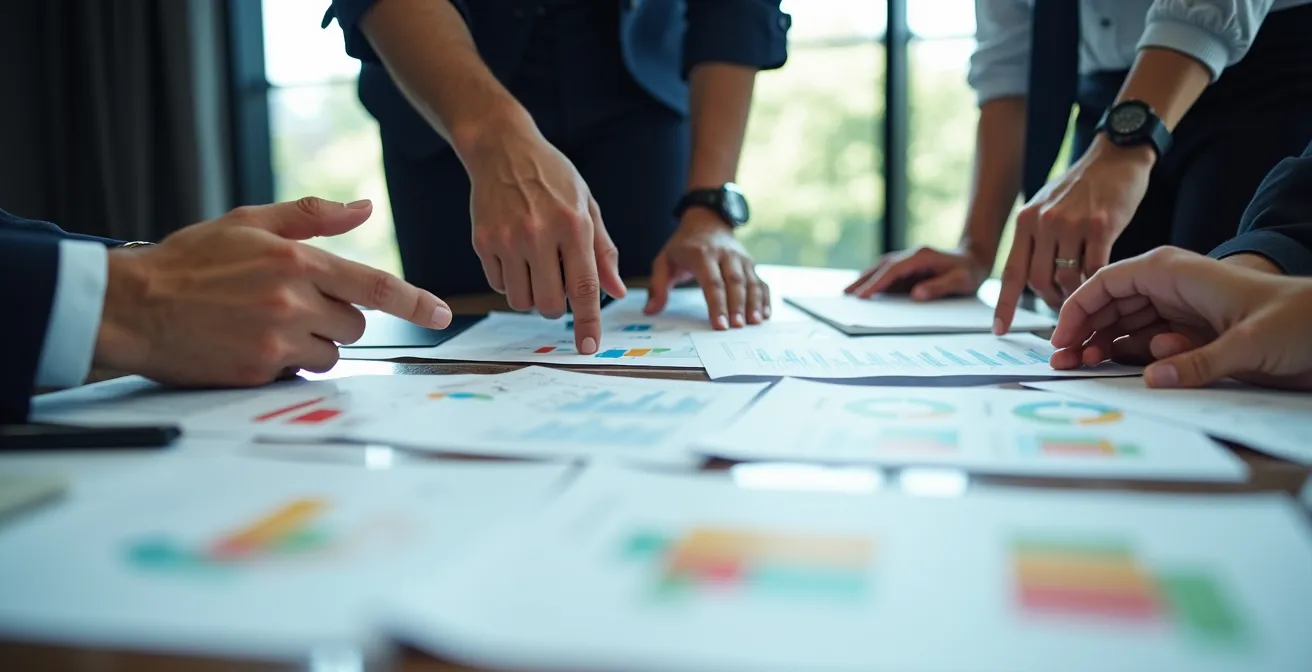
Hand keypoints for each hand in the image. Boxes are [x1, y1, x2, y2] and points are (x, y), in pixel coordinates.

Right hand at [95, 198, 451, 385]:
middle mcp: (293, 301)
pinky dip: (287, 363)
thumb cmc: (192, 262)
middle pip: (355, 324)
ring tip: (268, 326)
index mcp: (297, 261)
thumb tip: (364, 208)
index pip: (374, 285)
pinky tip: (252, 344)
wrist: (135, 305)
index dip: (414, 302)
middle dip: (337, 319)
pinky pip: (299, 374)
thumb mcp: (250, 223)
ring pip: (331, 353)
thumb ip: (312, 216)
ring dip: (314, 345)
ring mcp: (277, 339)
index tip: (441, 315)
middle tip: (295, 307)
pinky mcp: (259, 371)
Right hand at [465, 122, 626, 353]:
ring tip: (535, 267)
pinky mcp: (482, 242)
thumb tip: (616, 292)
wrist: (502, 149)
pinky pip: (498, 286)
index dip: (588, 322)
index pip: (583, 287)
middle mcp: (538, 234)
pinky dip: (510, 283)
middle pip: (548, 304)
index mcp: (572, 225)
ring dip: (531, 296)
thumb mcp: (587, 205)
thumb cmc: (552, 178)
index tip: (589, 348)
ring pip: (521, 301)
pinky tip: (515, 256)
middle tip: (557, 284)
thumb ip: (602, 251)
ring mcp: (506, 239)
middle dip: (556, 307)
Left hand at [644, 210, 768, 328]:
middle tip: (737, 328)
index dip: (717, 304)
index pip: (712, 282)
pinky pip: (761, 282)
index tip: (720, 324)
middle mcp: (725, 255)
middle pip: (735, 283)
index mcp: (702, 254)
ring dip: (754, 304)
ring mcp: (741, 259)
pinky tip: (764, 315)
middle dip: (737, 306)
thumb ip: (658, 286)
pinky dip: (764, 299)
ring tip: (753, 323)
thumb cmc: (684, 246)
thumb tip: (650, 311)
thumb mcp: (664, 260)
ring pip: (751, 282)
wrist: (706, 221)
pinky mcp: (750, 264)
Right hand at [845, 246, 991, 299]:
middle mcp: (911, 255)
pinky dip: (873, 279)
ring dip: (864, 278)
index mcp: (921, 257)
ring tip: (848, 292)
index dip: (876, 283)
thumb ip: (939, 287)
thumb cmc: (969, 272)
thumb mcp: (961, 281)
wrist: (975, 259)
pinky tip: (864, 289)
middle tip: (845, 294)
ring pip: (881, 268)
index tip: (863, 296)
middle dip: (863, 280)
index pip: (892, 271)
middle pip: (881, 267)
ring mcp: (908, 260)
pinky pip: (887, 273)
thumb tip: (916, 295)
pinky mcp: (908, 267)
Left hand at [994, 138, 1153, 333]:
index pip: (1011, 272)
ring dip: (1074, 295)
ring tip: (1084, 292)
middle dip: (1050, 301)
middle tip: (1064, 305)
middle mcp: (1043, 222)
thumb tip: (1029, 280)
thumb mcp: (1046, 206)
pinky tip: (1102, 281)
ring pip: (1066, 279)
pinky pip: (1095, 269)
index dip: (1004, 305)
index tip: (998, 331)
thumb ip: (1035, 238)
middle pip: (1038, 281)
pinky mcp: (1101, 225)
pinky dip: (1097, 282)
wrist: (1116, 156)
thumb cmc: (1082, 187)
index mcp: (1026, 220)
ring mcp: (1071, 223)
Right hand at [1049, 246, 1311, 389]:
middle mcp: (1170, 288)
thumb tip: (1154, 379)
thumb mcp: (1251, 343)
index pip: (1106, 282)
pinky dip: (1126, 356)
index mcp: (1174, 272)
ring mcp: (1178, 311)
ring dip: (1100, 345)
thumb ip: (1201, 363)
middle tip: (1063, 363)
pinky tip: (1113, 370)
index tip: (1060, 339)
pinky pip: (1144, 343)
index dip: (1077, 309)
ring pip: (1123, 325)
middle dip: (1082, 332)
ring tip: (1081, 369)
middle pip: (1108, 304)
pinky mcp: (1188, 335)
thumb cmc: (1298, 321)